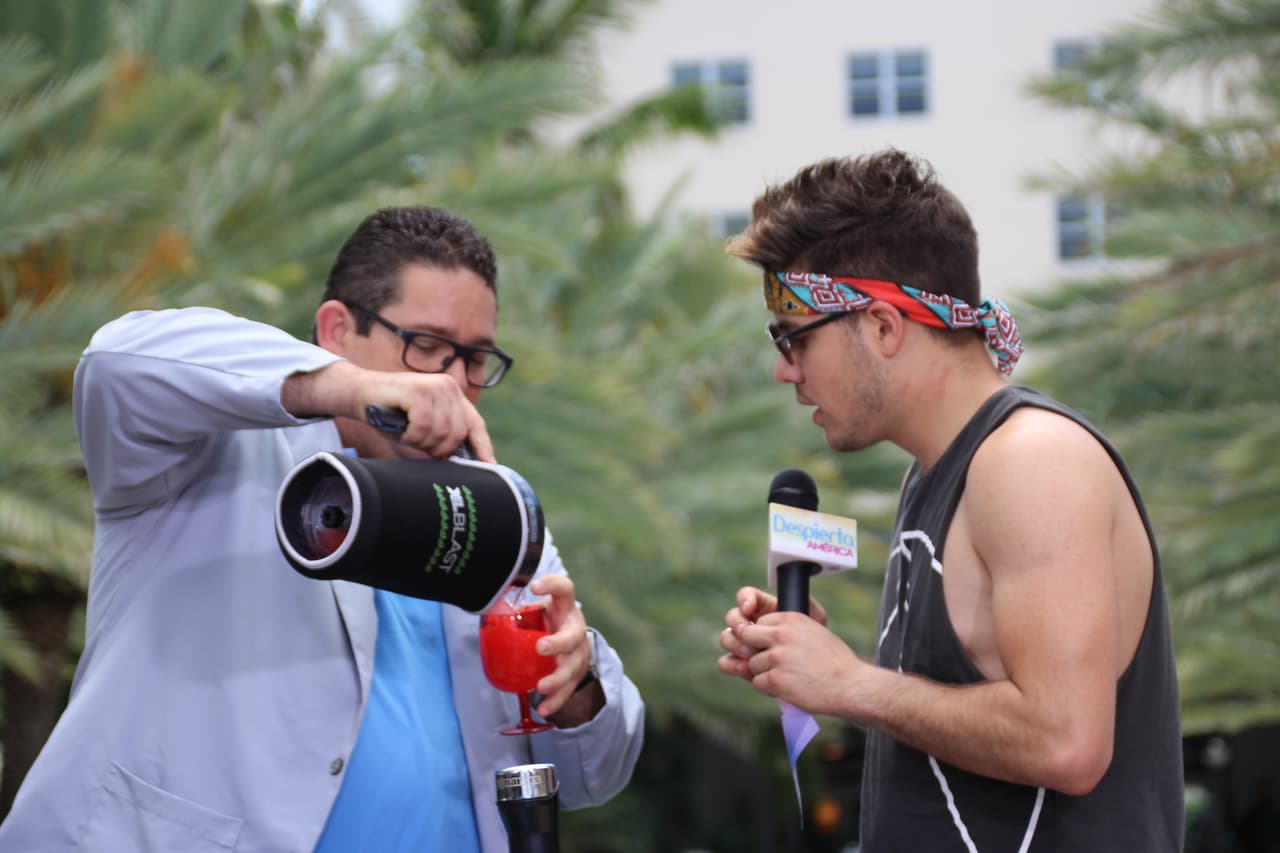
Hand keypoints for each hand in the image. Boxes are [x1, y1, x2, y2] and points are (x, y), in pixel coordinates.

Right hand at [355, 370, 493, 461]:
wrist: (360, 393)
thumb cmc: (391, 416)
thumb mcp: (421, 430)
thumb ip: (441, 441)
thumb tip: (458, 463)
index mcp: (454, 396)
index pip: (476, 425)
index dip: (483, 447)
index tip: (490, 467)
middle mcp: (449, 388)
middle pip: (456, 435)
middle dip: (437, 449)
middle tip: (417, 444)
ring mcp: (435, 386)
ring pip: (440, 433)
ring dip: (420, 443)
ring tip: (408, 434)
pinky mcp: (419, 390)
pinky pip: (423, 427)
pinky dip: (411, 436)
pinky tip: (402, 430)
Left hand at [526, 574, 597, 720]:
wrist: (568, 641)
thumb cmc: (545, 623)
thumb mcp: (533, 612)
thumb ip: (512, 610)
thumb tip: (479, 606)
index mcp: (563, 608)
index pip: (564, 589)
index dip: (552, 585)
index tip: (534, 587)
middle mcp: (575, 628)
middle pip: (573, 634)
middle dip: (559, 642)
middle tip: (541, 647)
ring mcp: (578, 653)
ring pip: (573, 666)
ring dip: (558, 678)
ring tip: (541, 686)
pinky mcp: (576, 674)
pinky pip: (568, 690)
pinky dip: (556, 701)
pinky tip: (543, 709)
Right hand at [717, 585, 828, 673]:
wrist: (816, 674)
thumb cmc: (816, 645)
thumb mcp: (816, 621)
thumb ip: (808, 604)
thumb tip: (795, 597)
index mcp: (765, 610)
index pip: (746, 596)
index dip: (744, 599)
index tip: (749, 608)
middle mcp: (752, 626)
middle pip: (732, 617)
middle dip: (737, 623)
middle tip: (747, 632)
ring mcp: (744, 646)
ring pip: (726, 638)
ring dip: (734, 644)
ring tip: (749, 654)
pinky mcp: (742, 665)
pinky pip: (726, 662)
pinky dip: (731, 664)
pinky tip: (744, 668)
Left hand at [719, 608, 861, 716]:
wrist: (850, 685)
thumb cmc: (835, 661)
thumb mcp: (814, 632)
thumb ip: (789, 630)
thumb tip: (764, 636)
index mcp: (791, 619)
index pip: (760, 622)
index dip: (764, 638)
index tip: (774, 648)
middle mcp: (781, 634)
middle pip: (747, 638)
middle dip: (756, 651)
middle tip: (772, 663)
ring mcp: (777, 657)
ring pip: (752, 663)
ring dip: (764, 673)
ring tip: (787, 678)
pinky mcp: (775, 679)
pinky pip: (757, 683)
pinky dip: (769, 689)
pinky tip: (787, 688)